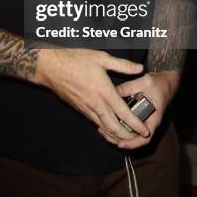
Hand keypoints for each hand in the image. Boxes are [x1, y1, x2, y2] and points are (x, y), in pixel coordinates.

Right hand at [35, 48, 149, 142]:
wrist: (51, 67)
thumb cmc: (76, 60)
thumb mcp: (101, 58)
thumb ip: (122, 65)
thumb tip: (139, 68)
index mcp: (104, 91)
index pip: (123, 113)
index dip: (135, 124)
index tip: (145, 130)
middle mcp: (96, 104)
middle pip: (114, 127)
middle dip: (127, 135)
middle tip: (137, 139)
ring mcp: (86, 108)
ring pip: (103, 127)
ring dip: (115, 135)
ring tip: (125, 138)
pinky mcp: (79, 109)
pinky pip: (94, 122)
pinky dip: (104, 128)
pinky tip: (108, 128)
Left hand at [103, 70, 180, 149]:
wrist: (166, 81)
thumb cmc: (159, 83)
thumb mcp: (145, 82)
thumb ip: (130, 87)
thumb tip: (113, 91)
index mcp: (153, 119)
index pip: (145, 138)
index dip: (132, 143)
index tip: (120, 144)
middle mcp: (148, 123)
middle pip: (134, 139)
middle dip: (119, 139)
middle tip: (103, 133)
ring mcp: (142, 120)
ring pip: (129, 133)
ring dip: (116, 133)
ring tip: (101, 129)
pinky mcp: (137, 115)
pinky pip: (128, 124)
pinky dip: (118, 125)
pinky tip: (107, 120)